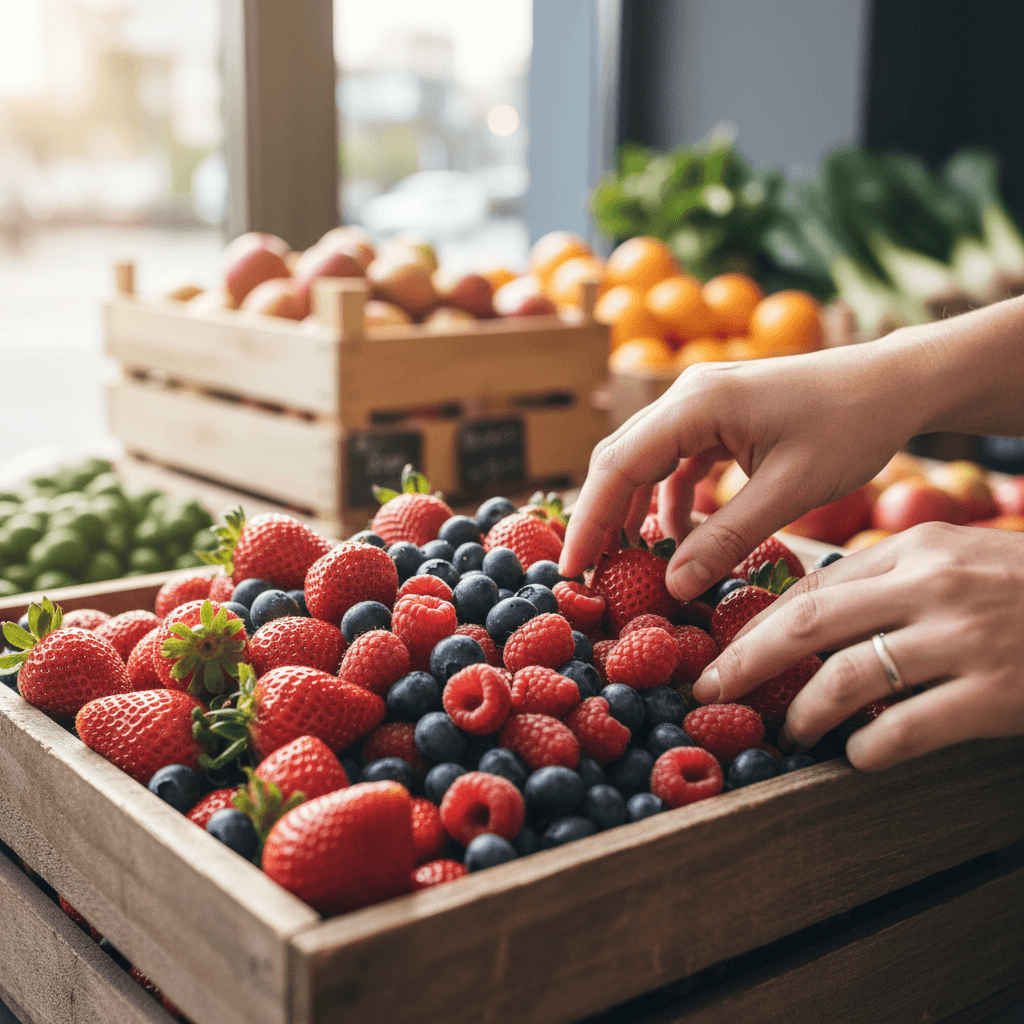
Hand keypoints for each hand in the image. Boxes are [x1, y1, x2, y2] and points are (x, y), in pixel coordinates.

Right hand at [560, 343, 925, 599]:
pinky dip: (668, 500)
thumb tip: (673, 586)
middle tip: (588, 576)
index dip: (588, 521)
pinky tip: (678, 537)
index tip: (572, 570)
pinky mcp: (717, 418)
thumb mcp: (790, 491)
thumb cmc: (850, 427)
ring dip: (631, 510)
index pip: (618, 465)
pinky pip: (674, 462)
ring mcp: (700, 405)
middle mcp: (686, 397)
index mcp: (695, 404)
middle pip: (619, 460)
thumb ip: (727, 538)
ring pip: (643, 462)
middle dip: (600, 519)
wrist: (895, 385)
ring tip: (627, 564)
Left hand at [692, 522, 1023, 769]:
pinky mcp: (998, 694)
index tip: (720, 650)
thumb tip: (806, 607)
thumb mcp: (958, 560)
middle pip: (808, 624)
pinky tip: (856, 755)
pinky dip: (868, 747)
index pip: (812, 585)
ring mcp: (967, 638)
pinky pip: (905, 729)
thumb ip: (889, 577)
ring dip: (803, 713)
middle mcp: (934, 585)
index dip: (757, 623)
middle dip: (744, 662)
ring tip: (789, 733)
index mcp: (918, 547)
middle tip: (709, 692)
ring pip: (847, 678)